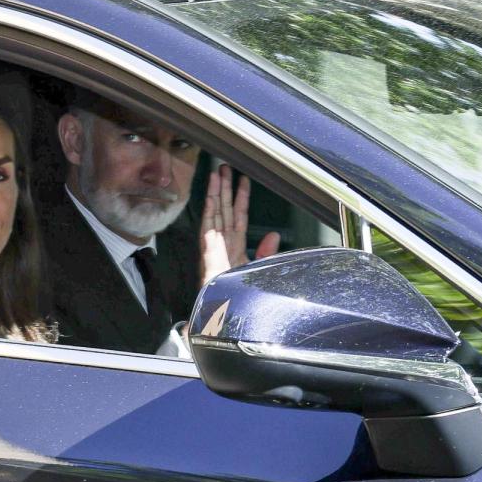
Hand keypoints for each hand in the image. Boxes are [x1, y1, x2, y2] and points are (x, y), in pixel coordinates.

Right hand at [199, 164, 279, 285]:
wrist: (227, 314)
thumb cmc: (240, 295)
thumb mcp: (259, 269)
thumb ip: (265, 252)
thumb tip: (274, 235)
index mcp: (235, 248)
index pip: (239, 217)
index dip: (241, 198)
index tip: (243, 181)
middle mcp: (223, 244)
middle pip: (224, 210)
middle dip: (224, 188)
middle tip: (224, 167)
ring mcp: (214, 247)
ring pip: (215, 214)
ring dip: (214, 194)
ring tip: (215, 173)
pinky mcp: (208, 253)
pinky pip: (207, 228)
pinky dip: (208, 211)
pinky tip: (209, 196)